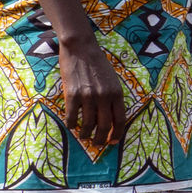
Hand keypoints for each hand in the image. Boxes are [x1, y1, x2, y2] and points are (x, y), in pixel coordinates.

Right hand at [57, 30, 125, 146]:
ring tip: (84, 136)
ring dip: (85, 134)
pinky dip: (71, 124)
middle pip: (104, 126)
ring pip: (88, 124)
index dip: (117, 134)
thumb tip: (110, 117)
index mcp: (117, 93)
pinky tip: (71, 125)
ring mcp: (88, 96)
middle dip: (101, 139)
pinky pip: (72, 117)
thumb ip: (112, 97)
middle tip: (97, 143)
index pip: (120, 120)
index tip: (113, 142)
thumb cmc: (97, 64)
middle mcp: (104, 96)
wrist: (81, 48)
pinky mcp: (72, 94)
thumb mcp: (112, 80)